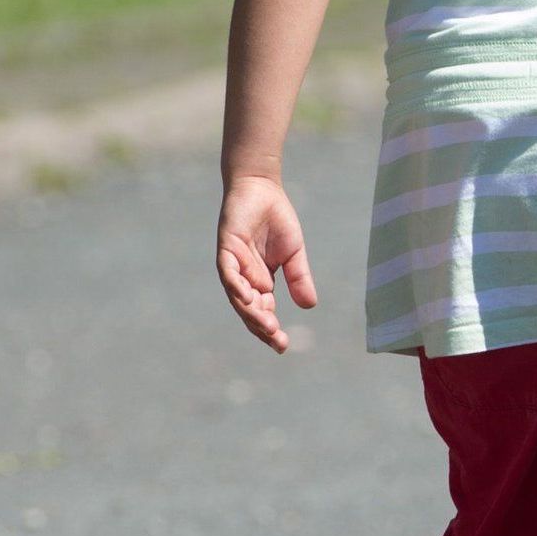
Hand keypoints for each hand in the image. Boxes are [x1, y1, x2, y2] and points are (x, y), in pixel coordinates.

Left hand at [216, 172, 318, 352]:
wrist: (262, 189)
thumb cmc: (276, 221)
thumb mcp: (294, 254)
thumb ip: (299, 278)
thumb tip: (310, 306)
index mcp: (260, 282)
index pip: (263, 312)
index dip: (271, 329)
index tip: (283, 346)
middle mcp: (244, 278)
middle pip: (249, 310)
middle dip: (262, 327)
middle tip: (278, 340)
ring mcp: (233, 265)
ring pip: (238, 296)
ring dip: (250, 312)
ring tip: (266, 326)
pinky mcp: (226, 249)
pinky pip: (228, 272)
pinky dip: (236, 286)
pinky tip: (248, 298)